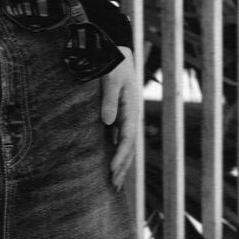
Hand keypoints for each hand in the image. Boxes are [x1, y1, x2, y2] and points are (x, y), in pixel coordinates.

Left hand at [99, 48, 140, 189]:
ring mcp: (122, 117)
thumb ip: (110, 98)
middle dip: (122, 167)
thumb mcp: (111, 77)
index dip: (121, 155)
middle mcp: (129, 116)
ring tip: (114, 183)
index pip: (128, 138)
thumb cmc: (112, 62)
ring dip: (119, 163)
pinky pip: (114, 138)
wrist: (113, 52)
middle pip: (127, 146)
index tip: (112, 170)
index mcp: (131, 109)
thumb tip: (108, 122)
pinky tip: (108, 164)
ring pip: (122, 145)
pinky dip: (112, 152)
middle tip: (114, 186)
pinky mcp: (114, 116)